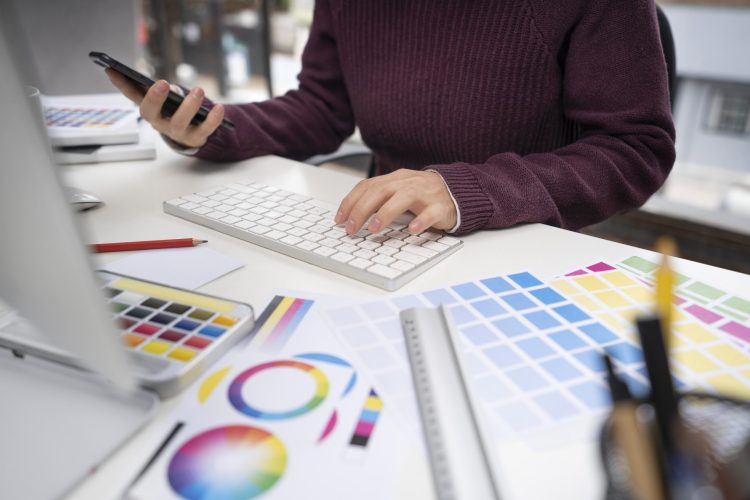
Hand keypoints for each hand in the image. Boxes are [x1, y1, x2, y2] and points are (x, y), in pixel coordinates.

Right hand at [105, 68, 224, 148]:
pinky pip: (205, 129)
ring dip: (189, 105)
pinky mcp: (196, 138)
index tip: (110, 68)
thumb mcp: (167, 99)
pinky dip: (213, 119)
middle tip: (161, 83)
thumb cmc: (176, 111)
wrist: (192, 135)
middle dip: (154, 98)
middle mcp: (159, 122)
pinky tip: (219, 108)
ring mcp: (177, 132)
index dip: (120, 84)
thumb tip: (168, 87)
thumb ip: (162, 90)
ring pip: (180, 122)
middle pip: (151, 113)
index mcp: (149, 109)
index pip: (131, 96)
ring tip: (198, 90)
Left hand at [335, 169, 456, 234]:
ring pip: (403, 198)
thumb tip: (353, 216)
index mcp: (395, 179)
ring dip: (386, 213)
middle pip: (380, 191)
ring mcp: (425, 193)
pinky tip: (412, 230)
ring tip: (374, 229)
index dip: (350, 202)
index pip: (367, 186)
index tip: (340, 219)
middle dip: (362, 210)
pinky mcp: (441, 206)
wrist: (458, 190)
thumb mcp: (399, 192)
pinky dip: (421, 221)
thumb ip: (379, 199)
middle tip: (351, 228)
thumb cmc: (423, 194)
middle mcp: (408, 183)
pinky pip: (431, 212)